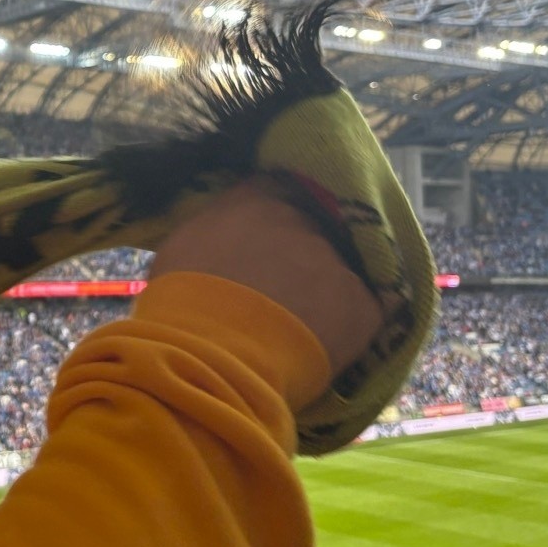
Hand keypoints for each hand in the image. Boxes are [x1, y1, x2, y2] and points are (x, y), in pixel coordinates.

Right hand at [150, 180, 383, 381]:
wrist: (211, 356)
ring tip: (301, 330)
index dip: (279, 215)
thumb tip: (221, 244)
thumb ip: (213, 236)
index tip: (272, 236)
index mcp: (253, 201)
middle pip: (314, 232)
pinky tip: (326, 350)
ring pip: (338, 275)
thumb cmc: (181, 306)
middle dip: (304, 257)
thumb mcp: (183, 251)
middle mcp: (300, 220)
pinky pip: (366, 314)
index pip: (278, 190)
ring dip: (325, 295)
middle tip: (284, 292)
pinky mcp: (362, 305)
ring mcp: (335, 261)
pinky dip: (350, 331)